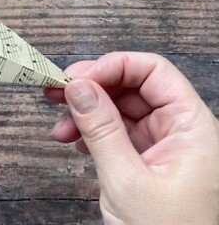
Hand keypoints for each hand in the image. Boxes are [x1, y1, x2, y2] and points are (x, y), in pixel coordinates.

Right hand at [44, 52, 218, 223]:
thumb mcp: (126, 179)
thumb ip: (100, 128)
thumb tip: (77, 86)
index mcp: (191, 126)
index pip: (153, 72)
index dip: (113, 67)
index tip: (77, 78)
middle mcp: (179, 130)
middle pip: (133, 87)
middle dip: (92, 88)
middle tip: (55, 92)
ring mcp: (162, 145)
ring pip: (121, 110)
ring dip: (86, 112)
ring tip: (58, 126)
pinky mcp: (146, 161)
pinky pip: (116, 132)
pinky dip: (91, 132)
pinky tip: (73, 141)